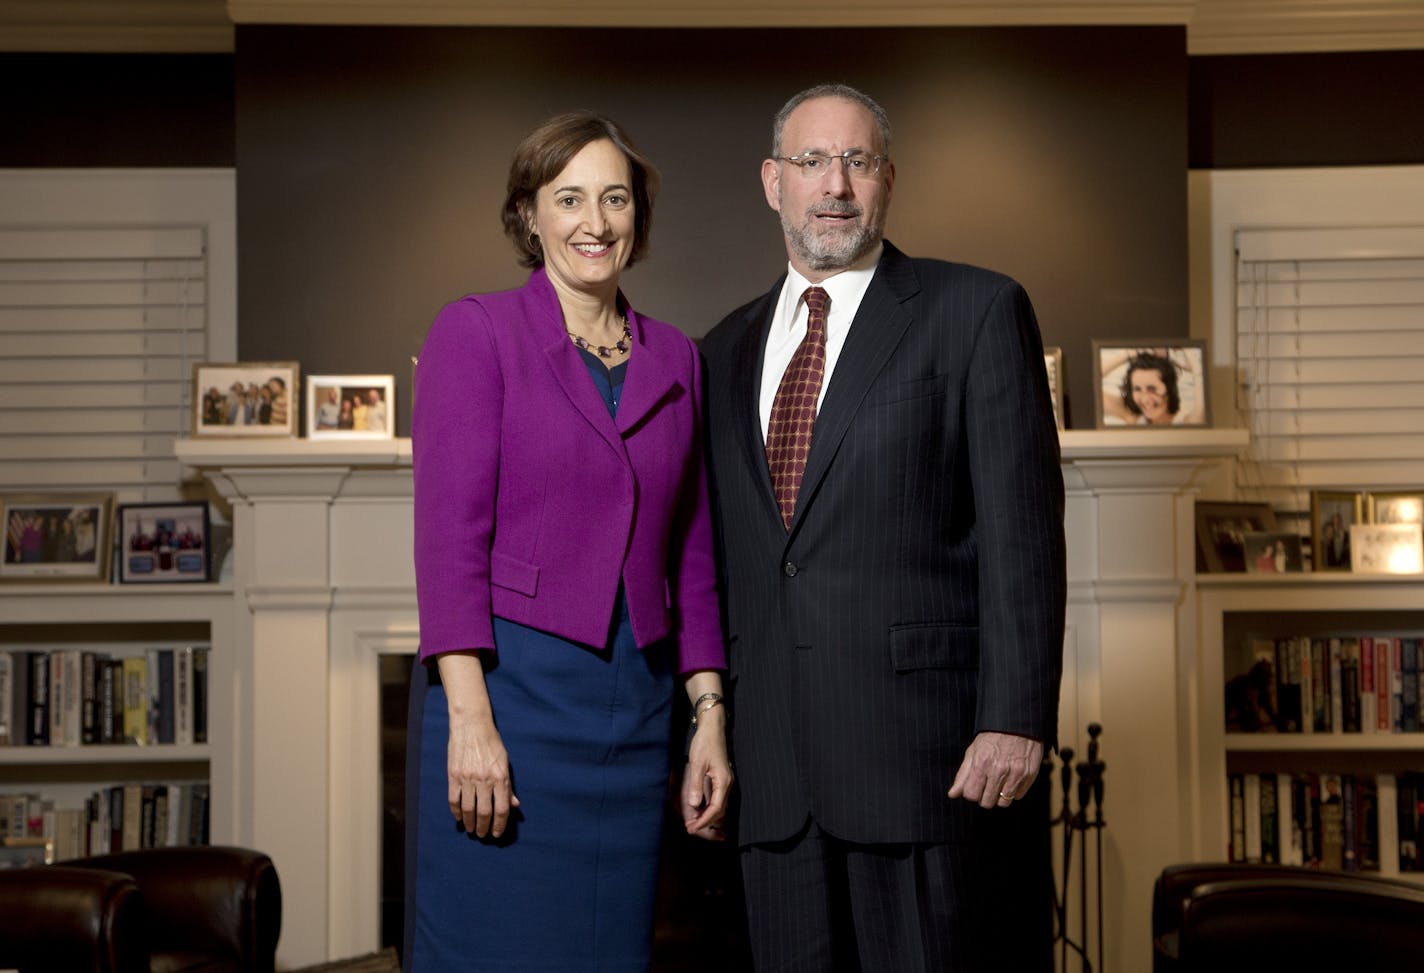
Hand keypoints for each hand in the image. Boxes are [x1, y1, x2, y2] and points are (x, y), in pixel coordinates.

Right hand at [446, 717, 519, 837]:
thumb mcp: (505, 762)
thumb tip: (514, 805)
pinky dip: (456, 811)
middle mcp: (484, 779)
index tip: (497, 833)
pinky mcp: (453, 775)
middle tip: (483, 834)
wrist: (471, 725)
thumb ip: (508, 785)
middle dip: (484, 828)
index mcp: (500, 776)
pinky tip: (459, 817)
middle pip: (484, 812)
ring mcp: (467, 778)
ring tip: (471, 829)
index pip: (501, 809)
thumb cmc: (491, 743)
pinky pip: (454, 799)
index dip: (500, 825)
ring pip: (468, 809)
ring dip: (469, 823)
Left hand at [682, 708, 732, 839]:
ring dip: (708, 816)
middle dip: (706, 822)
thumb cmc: (705, 743)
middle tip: (690, 828)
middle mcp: (727, 784)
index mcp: (723, 782)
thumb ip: (696, 785)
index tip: (692, 827)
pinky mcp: (722, 779)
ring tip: (693, 822)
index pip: (716, 808)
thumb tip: (694, 805)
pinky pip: (718, 799)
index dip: (704, 821)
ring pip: (719, 806)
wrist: (713, 728)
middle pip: (720, 811)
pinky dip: (709, 808)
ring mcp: (726, 782)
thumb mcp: (697, 764)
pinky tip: (699, 810)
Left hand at [947, 731, 1042, 809]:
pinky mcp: (1029, 775)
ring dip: (999, 796)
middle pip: (987, 802)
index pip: (971, 795)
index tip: (975, 786)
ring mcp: (1015, 774)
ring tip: (1000, 782)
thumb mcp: (973, 751)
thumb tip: (952, 794)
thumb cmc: (992, 737)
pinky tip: (1011, 779)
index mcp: (981, 763)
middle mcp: (998, 770)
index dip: (972, 792)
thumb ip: (963, 775)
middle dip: (985, 796)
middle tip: (987, 784)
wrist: (1017, 724)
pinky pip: (1018, 796)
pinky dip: (1013, 791)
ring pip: (1003, 803)